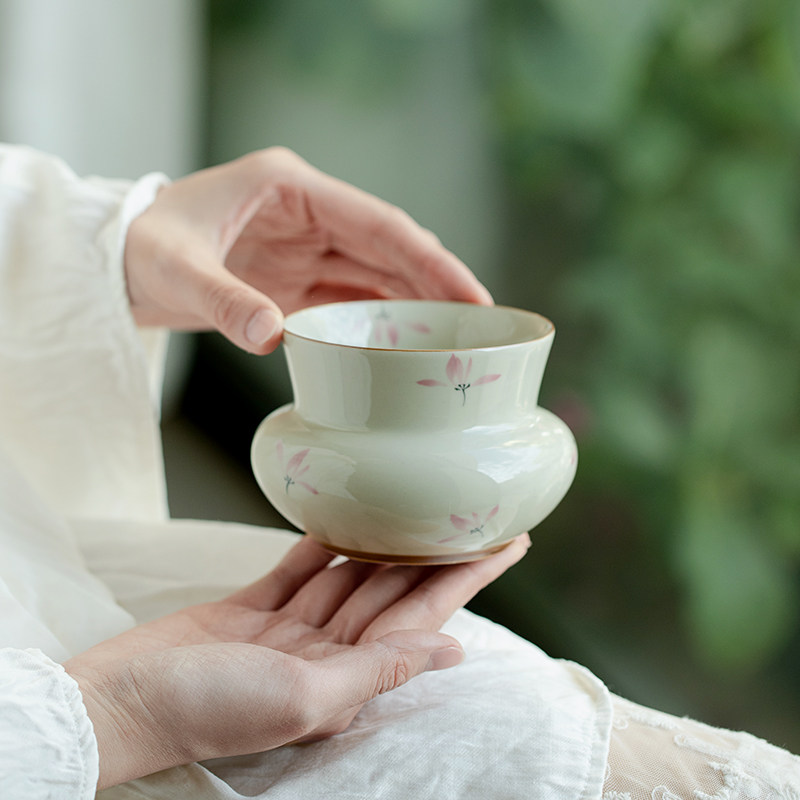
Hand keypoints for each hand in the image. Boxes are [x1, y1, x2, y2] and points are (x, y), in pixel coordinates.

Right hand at [65, 534, 528, 788]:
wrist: (120, 700)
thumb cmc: (207, 707)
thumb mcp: (304, 694)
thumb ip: (379, 667)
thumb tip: (452, 650)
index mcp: (348, 677)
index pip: (424, 616)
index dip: (468, 577)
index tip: (507, 543)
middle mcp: (327, 653)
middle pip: (395, 590)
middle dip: (436, 552)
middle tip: (475, 511)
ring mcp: (289, 630)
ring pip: (351, 575)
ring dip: (385, 542)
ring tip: (419, 506)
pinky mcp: (252, 608)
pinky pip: (300, 569)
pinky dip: (322, 545)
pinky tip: (346, 518)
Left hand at [124, 147, 491, 353]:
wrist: (117, 264)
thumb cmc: (140, 249)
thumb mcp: (174, 268)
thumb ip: (224, 299)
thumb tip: (275, 336)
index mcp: (290, 187)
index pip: (379, 223)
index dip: (431, 259)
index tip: (472, 294)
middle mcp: (309, 212)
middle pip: (392, 249)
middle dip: (439, 285)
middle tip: (483, 326)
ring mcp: (306, 246)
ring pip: (380, 275)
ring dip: (418, 306)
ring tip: (458, 341)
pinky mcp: (298, 279)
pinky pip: (354, 299)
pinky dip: (384, 321)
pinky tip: (409, 346)